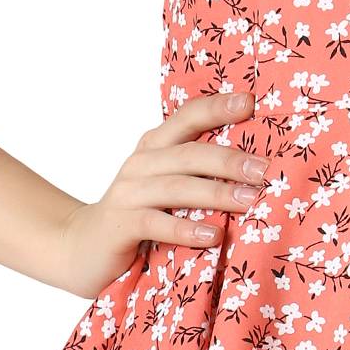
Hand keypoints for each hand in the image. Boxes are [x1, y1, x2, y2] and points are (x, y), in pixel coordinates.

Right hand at [54, 86, 267, 300]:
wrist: (83, 247)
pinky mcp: (121, 225)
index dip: (217, 107)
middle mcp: (141, 163)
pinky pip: (156, 224)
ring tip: (250, 200)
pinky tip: (213, 235)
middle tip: (265, 170)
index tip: (251, 102)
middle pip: (189, 154)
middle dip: (229, 160)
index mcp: (156, 146)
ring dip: (216, 193)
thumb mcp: (168, 185)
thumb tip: (259, 167)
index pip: (188, 117)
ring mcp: (128, 193)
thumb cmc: (140, 214)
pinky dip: (186, 229)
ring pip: (176, 188)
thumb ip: (199, 172)